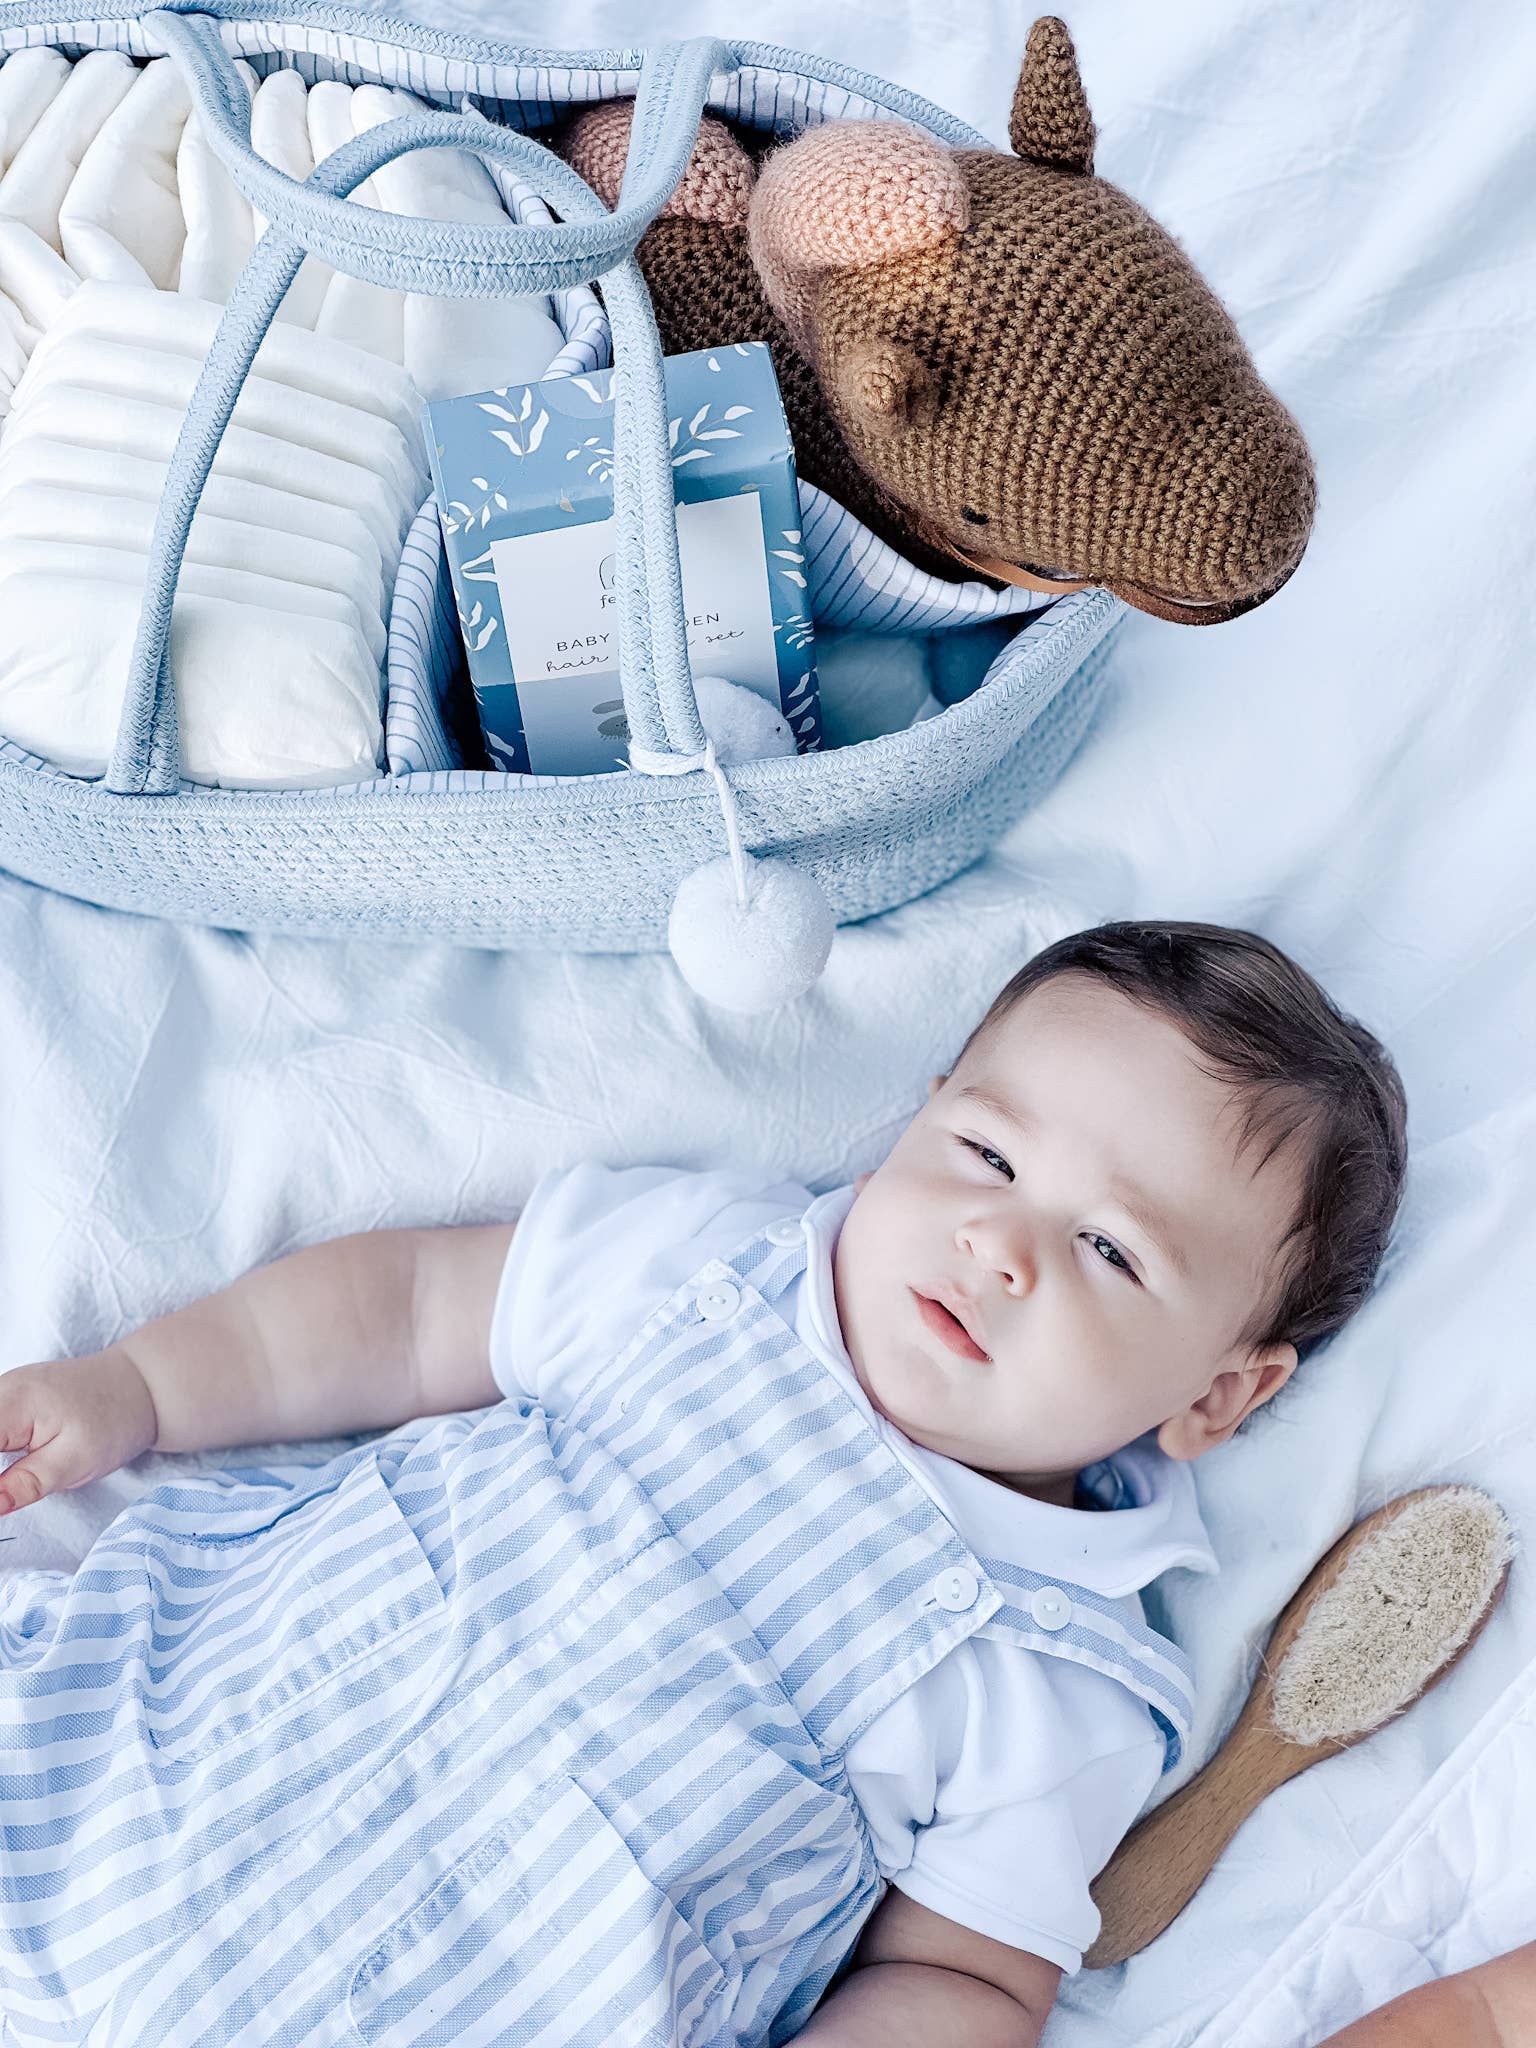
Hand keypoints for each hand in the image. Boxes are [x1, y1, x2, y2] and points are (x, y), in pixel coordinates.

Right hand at [0, 1350, 159, 1515]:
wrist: (143, 1385)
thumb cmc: (116, 1419)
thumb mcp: (74, 1461)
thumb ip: (24, 1484)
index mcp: (11, 1402)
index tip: (0, 1497)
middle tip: (5, 1495)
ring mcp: (1, 1392)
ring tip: (6, 1488)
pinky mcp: (7, 1401)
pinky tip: (3, 1476)